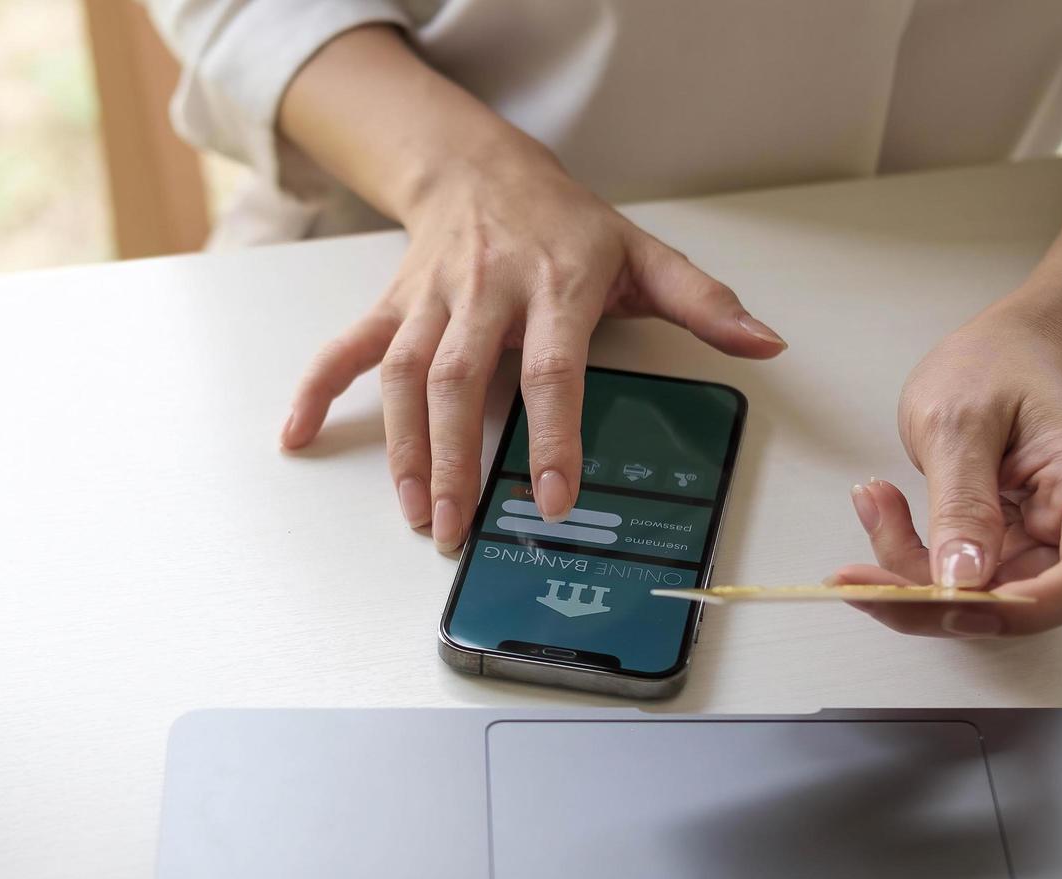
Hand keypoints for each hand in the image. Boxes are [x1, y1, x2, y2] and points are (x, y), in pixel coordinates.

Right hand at [279, 141, 786, 550]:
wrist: (482, 166)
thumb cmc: (564, 222)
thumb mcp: (643, 251)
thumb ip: (703, 303)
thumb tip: (764, 343)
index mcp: (552, 286)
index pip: (551, 368)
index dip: (551, 433)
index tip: (550, 495)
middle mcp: (484, 293)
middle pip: (459, 383)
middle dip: (456, 461)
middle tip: (457, 527)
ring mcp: (430, 302)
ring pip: (405, 379)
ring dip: (404, 450)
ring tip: (416, 513)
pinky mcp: (393, 308)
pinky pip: (345, 351)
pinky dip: (316, 392)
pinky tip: (297, 436)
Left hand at [831, 306, 1061, 635]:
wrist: (1006, 354)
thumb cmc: (995, 369)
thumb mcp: (959, 422)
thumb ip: (962, 503)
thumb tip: (961, 582)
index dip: (1028, 607)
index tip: (949, 597)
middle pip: (1024, 605)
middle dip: (933, 596)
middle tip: (856, 572)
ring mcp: (1046, 549)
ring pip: (979, 603)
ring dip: (909, 575)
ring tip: (873, 503)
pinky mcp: (1010, 555)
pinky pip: (958, 583)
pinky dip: (909, 560)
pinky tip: (882, 510)